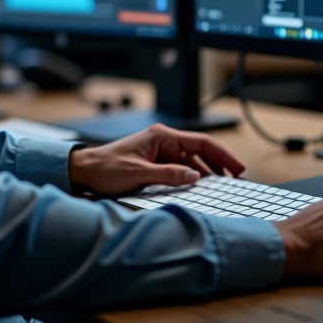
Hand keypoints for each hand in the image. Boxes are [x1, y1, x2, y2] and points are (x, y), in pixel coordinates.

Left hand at [68, 124, 244, 196]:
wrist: (84, 171)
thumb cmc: (106, 169)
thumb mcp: (139, 174)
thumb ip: (168, 174)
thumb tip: (195, 176)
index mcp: (161, 136)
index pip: (200, 142)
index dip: (222, 155)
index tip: (237, 167)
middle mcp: (162, 140)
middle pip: (199, 150)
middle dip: (218, 163)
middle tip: (236, 179)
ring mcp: (159, 151)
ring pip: (191, 160)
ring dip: (206, 171)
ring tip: (222, 185)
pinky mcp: (154, 162)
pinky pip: (179, 167)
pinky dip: (191, 175)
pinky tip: (199, 186)